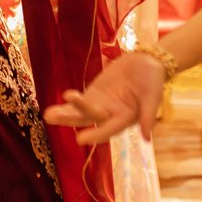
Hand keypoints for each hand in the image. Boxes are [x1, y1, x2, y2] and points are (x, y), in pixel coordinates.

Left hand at [42, 51, 166, 142]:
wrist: (148, 63)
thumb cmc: (153, 80)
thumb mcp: (153, 95)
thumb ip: (148, 115)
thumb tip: (147, 137)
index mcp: (125, 119)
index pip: (109, 129)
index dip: (95, 134)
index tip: (80, 138)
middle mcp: (111, 115)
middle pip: (88, 119)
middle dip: (70, 119)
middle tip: (51, 118)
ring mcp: (101, 104)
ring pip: (80, 112)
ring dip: (64, 112)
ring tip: (47, 114)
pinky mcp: (95, 93)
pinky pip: (80, 100)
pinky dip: (69, 102)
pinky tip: (56, 105)